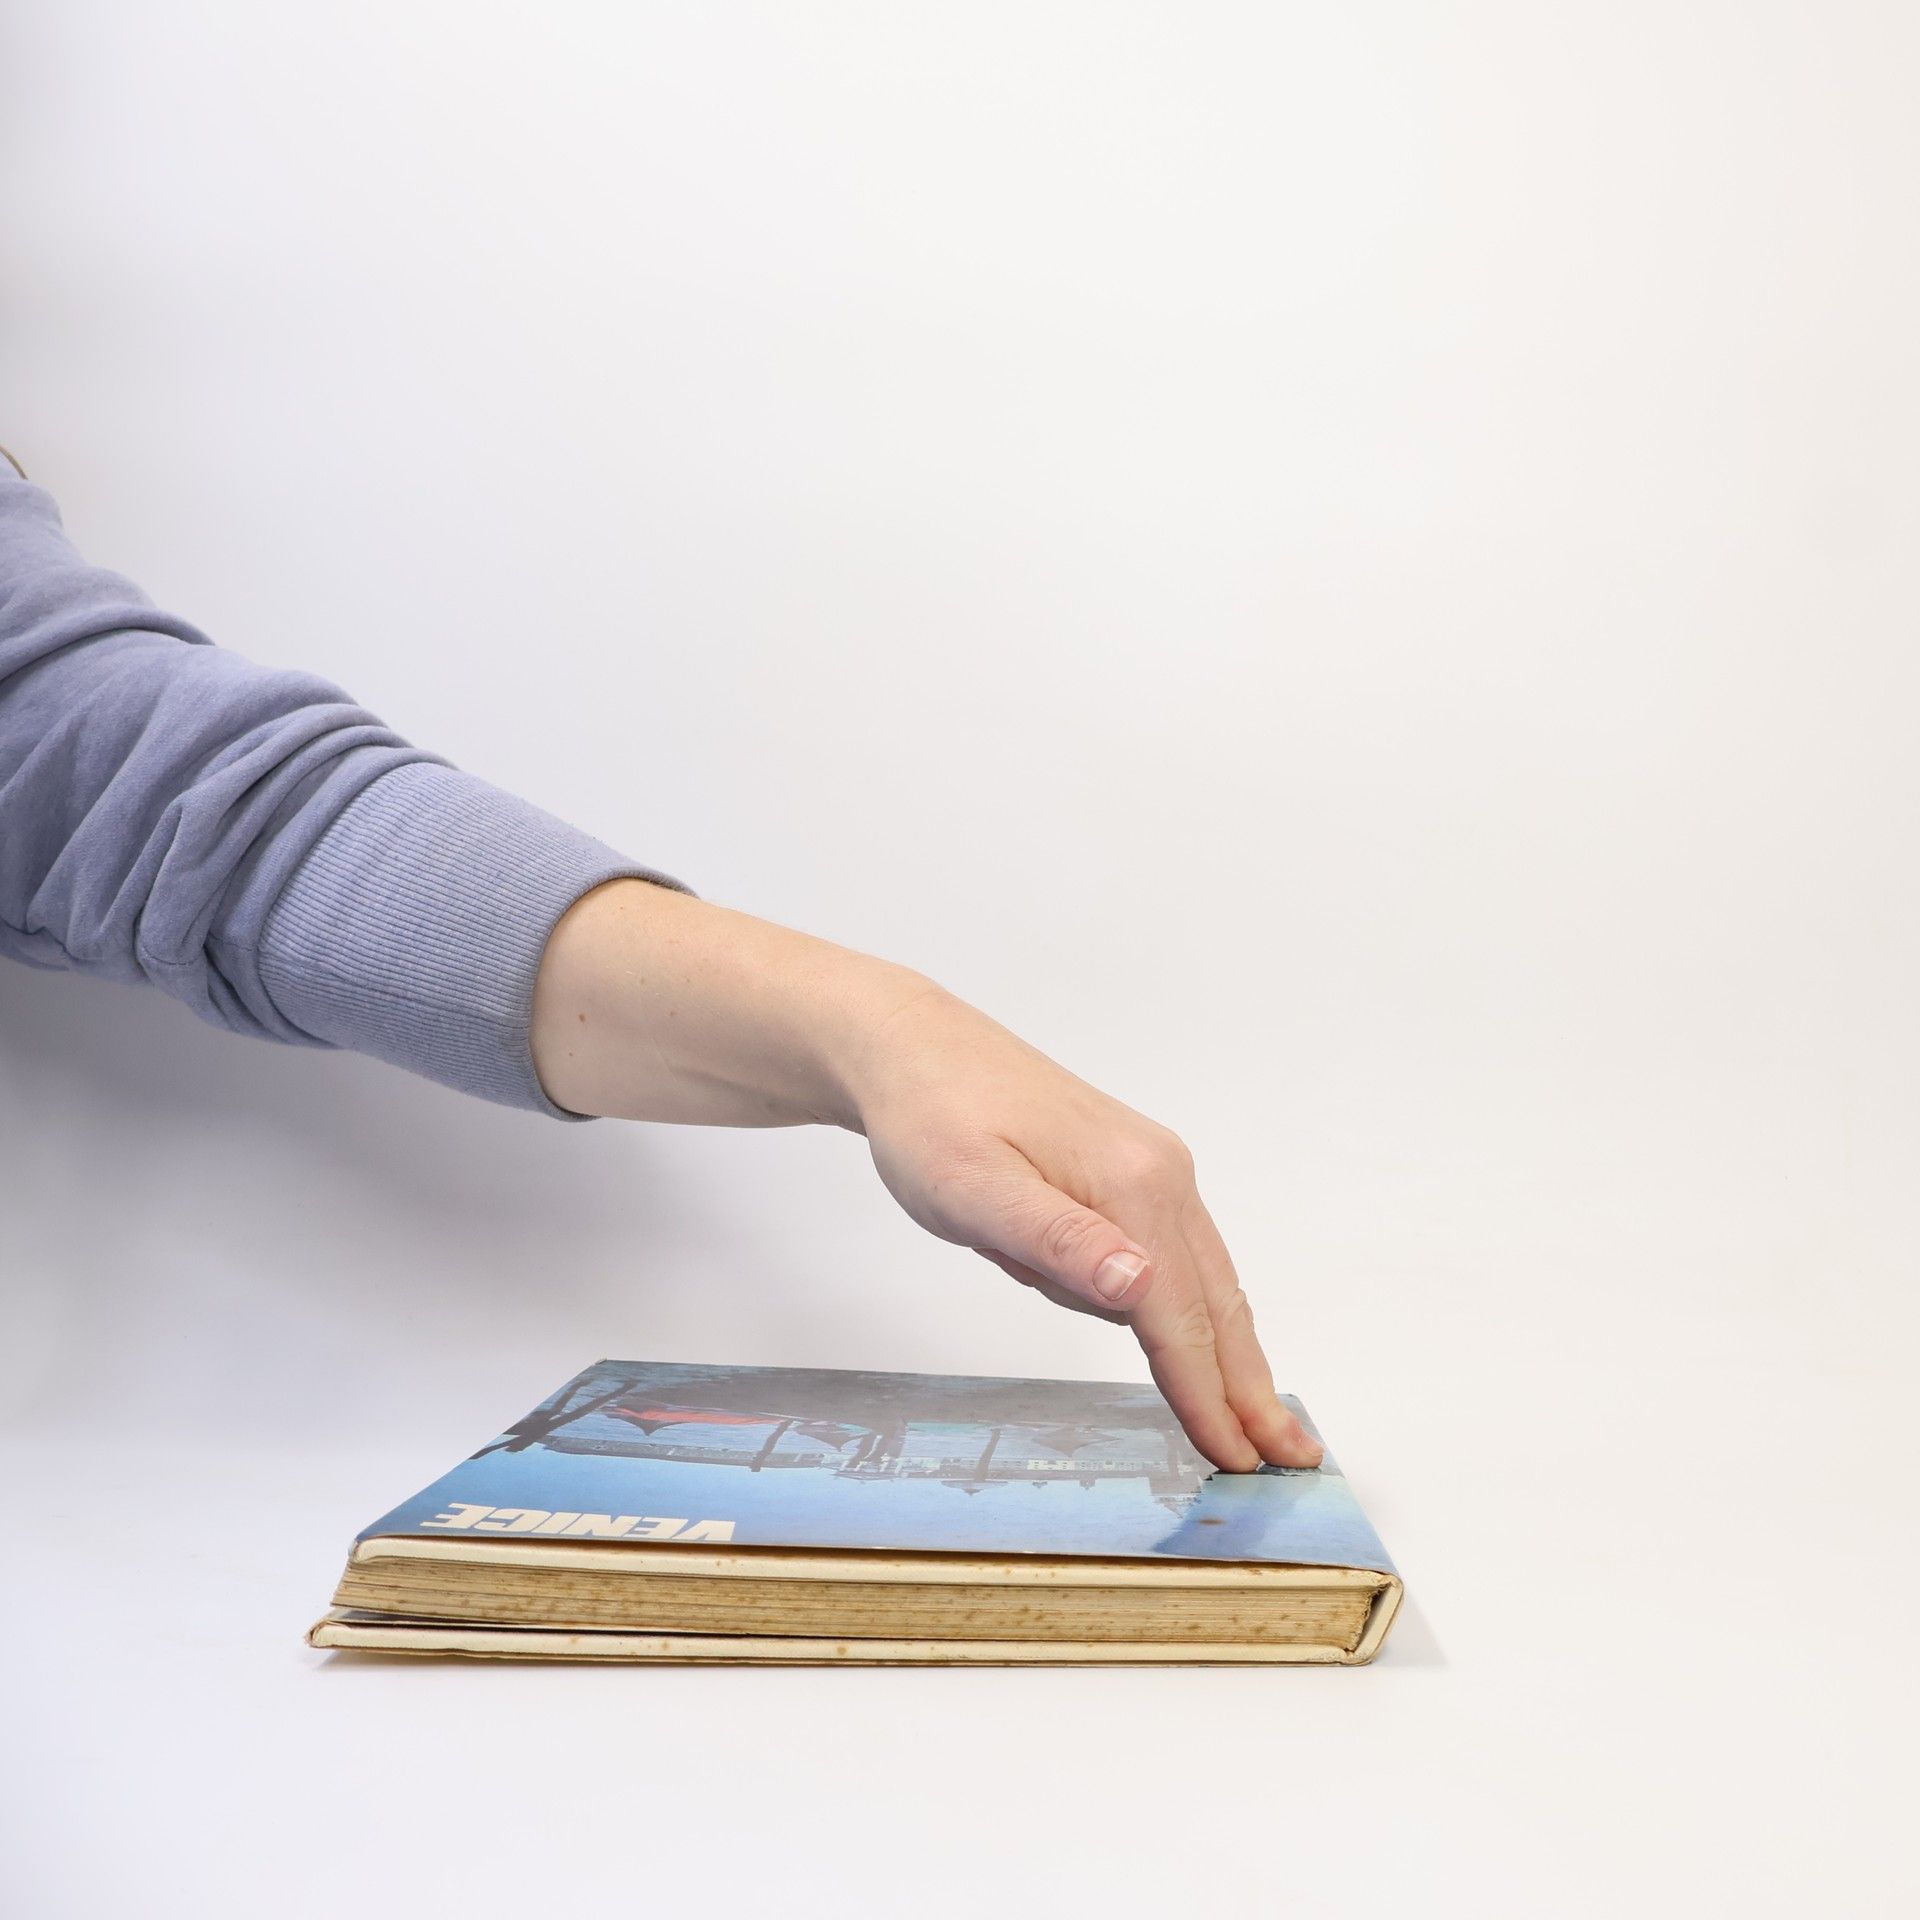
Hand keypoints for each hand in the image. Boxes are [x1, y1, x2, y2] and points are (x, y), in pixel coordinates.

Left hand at [841, 985, 1321, 1471]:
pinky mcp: (1133, 1167)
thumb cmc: (932, 1119)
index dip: (1207, 1394)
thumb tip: (1140, 1285)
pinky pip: (1181, 1253)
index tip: (1238, 1458)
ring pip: (1205, 1279)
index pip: (1178, 1316)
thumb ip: (1057, 1242)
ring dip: (1229, 1351)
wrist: (914, 1047)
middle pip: (1216, 1301)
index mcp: (1131, 1183)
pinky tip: (1193, 1342)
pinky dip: (1198, 1308)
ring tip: (1250, 1417)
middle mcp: (1160, 1172)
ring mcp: (1153, 1167)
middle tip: (1290, 1455)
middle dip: (1249, 1383)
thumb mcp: (974, 1192)